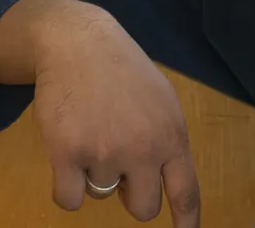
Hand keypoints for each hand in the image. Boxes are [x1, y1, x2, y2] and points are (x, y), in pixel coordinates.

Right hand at [31, 4, 200, 226]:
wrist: (80, 44)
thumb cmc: (123, 72)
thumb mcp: (162, 101)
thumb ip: (165, 141)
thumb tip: (164, 184)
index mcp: (172, 135)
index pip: (186, 191)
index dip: (187, 220)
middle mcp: (144, 149)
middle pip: (142, 209)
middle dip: (129, 196)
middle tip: (119, 167)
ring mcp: (105, 153)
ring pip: (100, 196)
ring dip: (94, 174)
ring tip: (93, 131)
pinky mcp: (67, 154)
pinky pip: (69, 200)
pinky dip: (67, 187)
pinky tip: (68, 154)